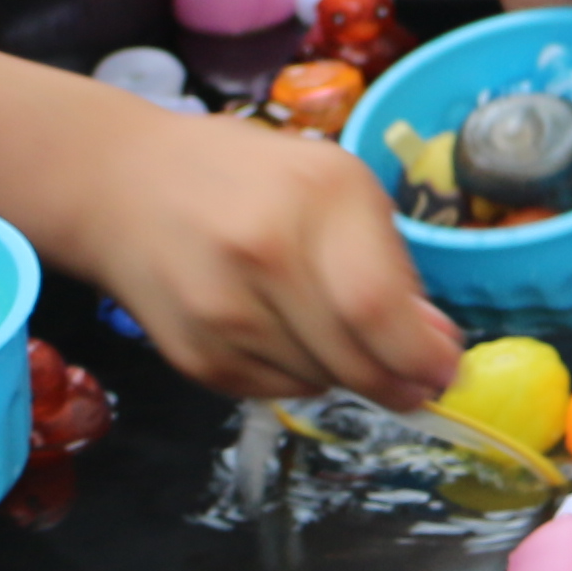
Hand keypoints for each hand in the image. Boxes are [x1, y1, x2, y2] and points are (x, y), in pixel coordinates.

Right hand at [83, 116, 461, 406]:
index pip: (376, 307)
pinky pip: (275, 392)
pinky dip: (297, 376)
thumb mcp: (332, 184)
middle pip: (354, 360)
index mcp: (316, 194)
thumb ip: (388, 261)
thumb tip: (436, 344)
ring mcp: (222, 309)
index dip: (420, 354)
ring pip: (320, 383)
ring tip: (325, 327)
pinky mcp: (193, 355)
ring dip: (345, 373)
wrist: (124, 186)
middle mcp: (264, 251)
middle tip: (415, 383)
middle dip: (397, 382)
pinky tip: (279, 331)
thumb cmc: (245, 178)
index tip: (447, 370)